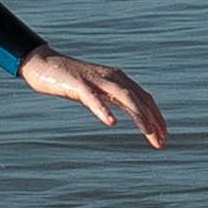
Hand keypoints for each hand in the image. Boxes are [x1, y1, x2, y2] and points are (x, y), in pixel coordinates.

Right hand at [21, 49, 168, 147]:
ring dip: (139, 115)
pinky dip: (104, 110)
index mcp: (118, 79)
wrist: (43, 65)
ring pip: (125, 96)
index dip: (157, 118)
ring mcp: (96, 79)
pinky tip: (112, 123)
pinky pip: (93, 98)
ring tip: (148, 132)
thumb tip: (125, 117)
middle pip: (140, 99)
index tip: (164, 137)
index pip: (145, 99)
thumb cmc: (70, 82)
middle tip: (162, 142)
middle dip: (153, 121)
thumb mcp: (97, 92)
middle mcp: (112, 77)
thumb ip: (111, 101)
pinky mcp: (79, 84)